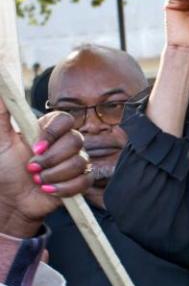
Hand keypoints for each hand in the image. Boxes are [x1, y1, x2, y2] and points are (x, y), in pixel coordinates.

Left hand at [0, 100, 91, 236]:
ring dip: (54, 175)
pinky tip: (48, 190)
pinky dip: (64, 188)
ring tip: (37, 180)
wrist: (9, 198)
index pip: (65, 119)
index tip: (35, 147)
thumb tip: (2, 86)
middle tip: (31, 167)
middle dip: (51, 159)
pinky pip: (84, 181)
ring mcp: (75, 161)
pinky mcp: (81, 180)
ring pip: (79, 162)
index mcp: (48, 129)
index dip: (53, 134)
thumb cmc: (3, 168)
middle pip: (76, 141)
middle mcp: (65, 143)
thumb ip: (2, 112)